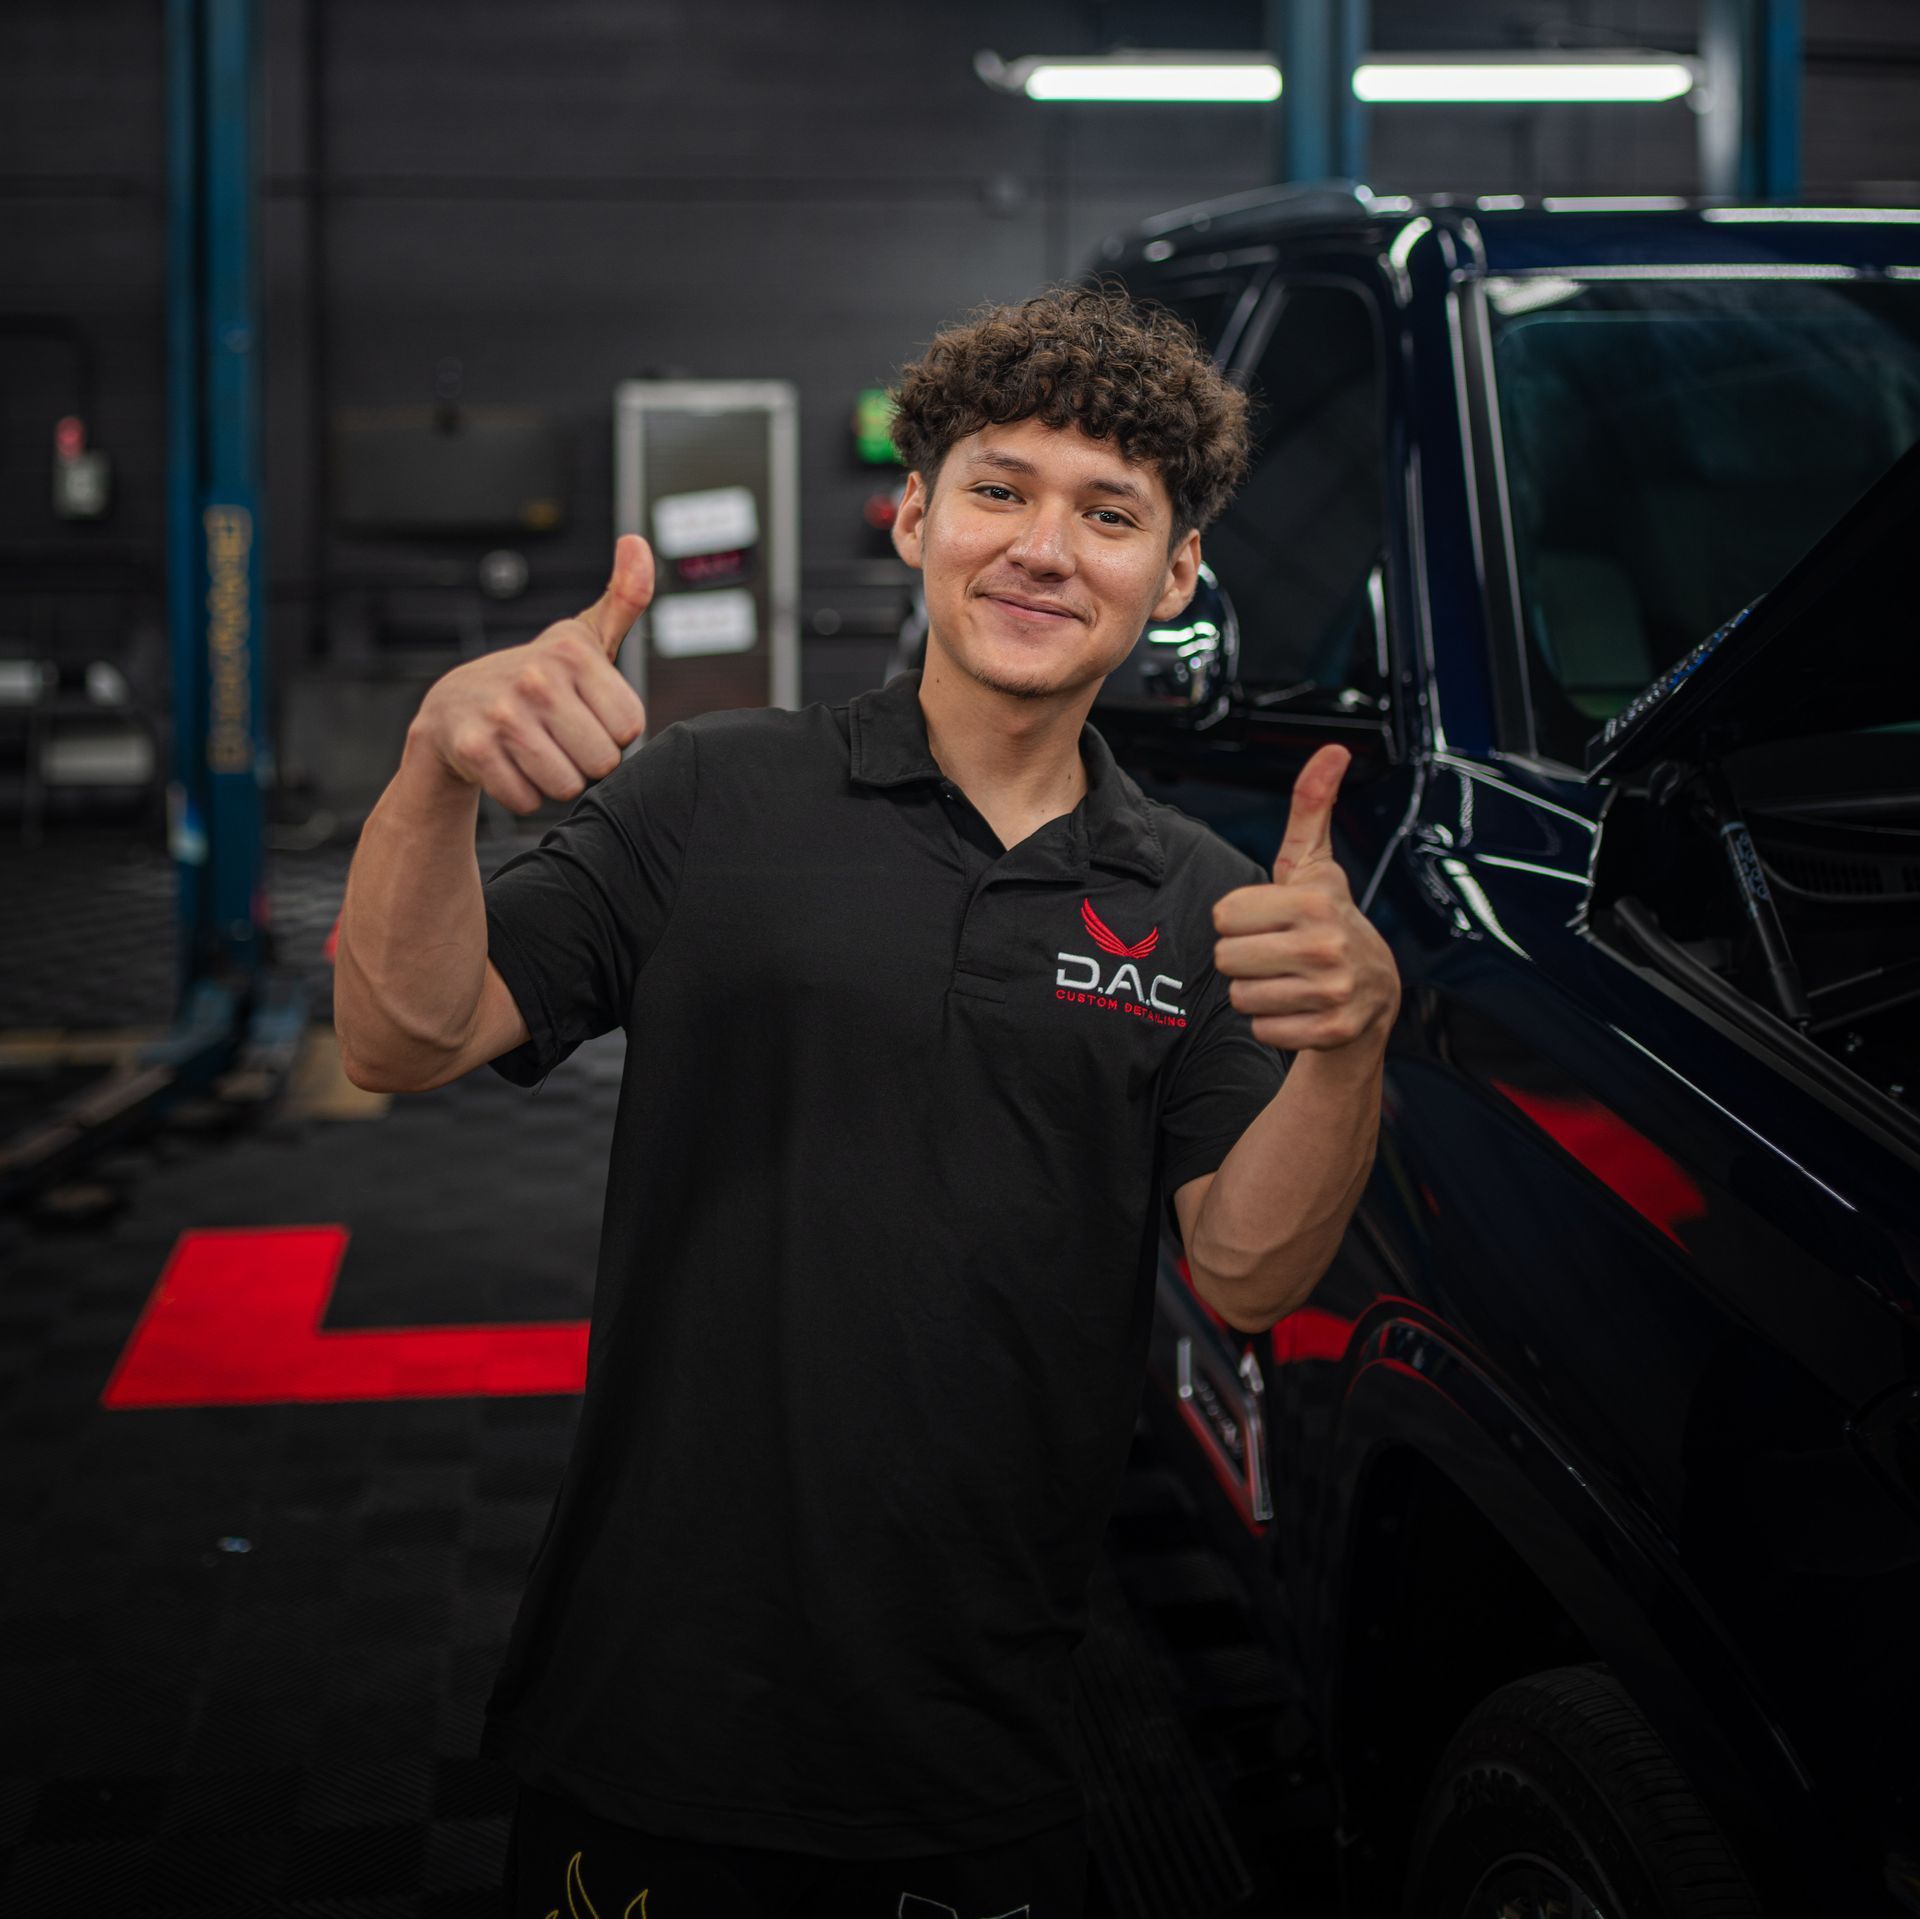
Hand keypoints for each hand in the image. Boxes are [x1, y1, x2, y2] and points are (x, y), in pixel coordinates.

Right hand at [408, 535, 654, 814]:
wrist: (452, 709)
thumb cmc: (535, 678)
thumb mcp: (582, 638)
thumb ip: (623, 599)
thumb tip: (637, 543)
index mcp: (572, 652)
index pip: (630, 728)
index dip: (611, 731)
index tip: (586, 714)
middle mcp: (537, 678)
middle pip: (602, 762)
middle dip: (585, 761)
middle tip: (559, 738)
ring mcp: (503, 714)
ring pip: (567, 786)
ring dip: (555, 780)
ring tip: (536, 751)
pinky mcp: (474, 750)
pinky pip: (528, 800)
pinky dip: (522, 794)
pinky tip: (508, 766)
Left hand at [1211, 743, 1400, 1054]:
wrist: (1373, 992)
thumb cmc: (1327, 919)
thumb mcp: (1314, 864)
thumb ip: (1311, 807)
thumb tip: (1332, 749)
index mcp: (1314, 901)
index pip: (1223, 915)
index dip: (1239, 919)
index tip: (1269, 920)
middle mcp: (1326, 946)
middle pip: (1226, 958)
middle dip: (1243, 957)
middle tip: (1275, 952)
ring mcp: (1331, 992)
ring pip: (1240, 997)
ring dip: (1255, 991)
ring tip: (1287, 979)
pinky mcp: (1330, 1031)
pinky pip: (1261, 1029)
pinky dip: (1272, 1023)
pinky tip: (1298, 1007)